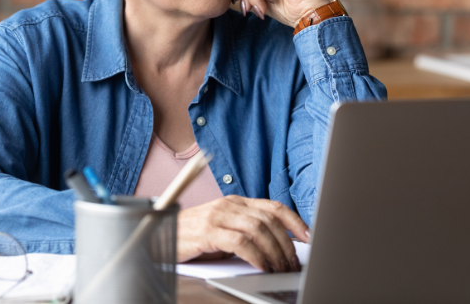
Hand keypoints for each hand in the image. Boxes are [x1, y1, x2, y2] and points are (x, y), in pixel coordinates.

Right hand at [177, 195, 308, 271]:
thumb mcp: (224, 231)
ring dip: (274, 252)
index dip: (294, 221)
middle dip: (287, 244)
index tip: (309, 238)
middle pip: (269, 220)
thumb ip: (246, 233)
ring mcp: (217, 216)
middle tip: (293, 264)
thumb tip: (278, 247)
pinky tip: (261, 266)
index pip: (273, 206)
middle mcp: (229, 204)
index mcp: (236, 202)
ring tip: (280, 268)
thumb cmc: (194, 238)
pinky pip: (240, 242)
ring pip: (258, 229)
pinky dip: (255, 256)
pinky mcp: (207, 231)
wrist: (160, 236)